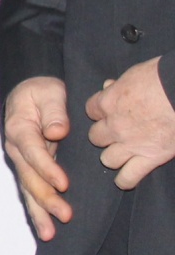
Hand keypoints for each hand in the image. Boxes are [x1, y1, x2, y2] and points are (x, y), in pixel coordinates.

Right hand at [2, 75, 71, 239]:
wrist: (32, 94)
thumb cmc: (42, 92)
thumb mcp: (49, 92)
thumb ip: (54, 111)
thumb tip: (56, 132)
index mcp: (20, 128)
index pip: (32, 152)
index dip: (47, 169)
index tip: (64, 183)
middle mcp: (16, 149)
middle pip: (29, 177)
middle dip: (46, 198)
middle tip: (65, 215)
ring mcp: (22, 162)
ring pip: (28, 190)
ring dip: (39, 212)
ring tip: (50, 234)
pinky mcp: (30, 170)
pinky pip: (32, 192)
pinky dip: (38, 211)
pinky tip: (46, 229)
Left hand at [87, 58, 174, 189]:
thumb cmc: (163, 77)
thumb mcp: (135, 74)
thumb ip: (119, 84)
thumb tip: (108, 85)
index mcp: (109, 102)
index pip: (90, 110)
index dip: (99, 112)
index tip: (107, 112)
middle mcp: (115, 125)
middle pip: (96, 137)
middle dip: (104, 136)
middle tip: (116, 134)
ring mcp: (131, 144)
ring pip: (107, 159)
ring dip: (113, 157)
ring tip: (120, 156)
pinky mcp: (150, 157)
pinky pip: (129, 176)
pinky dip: (126, 180)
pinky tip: (124, 180)